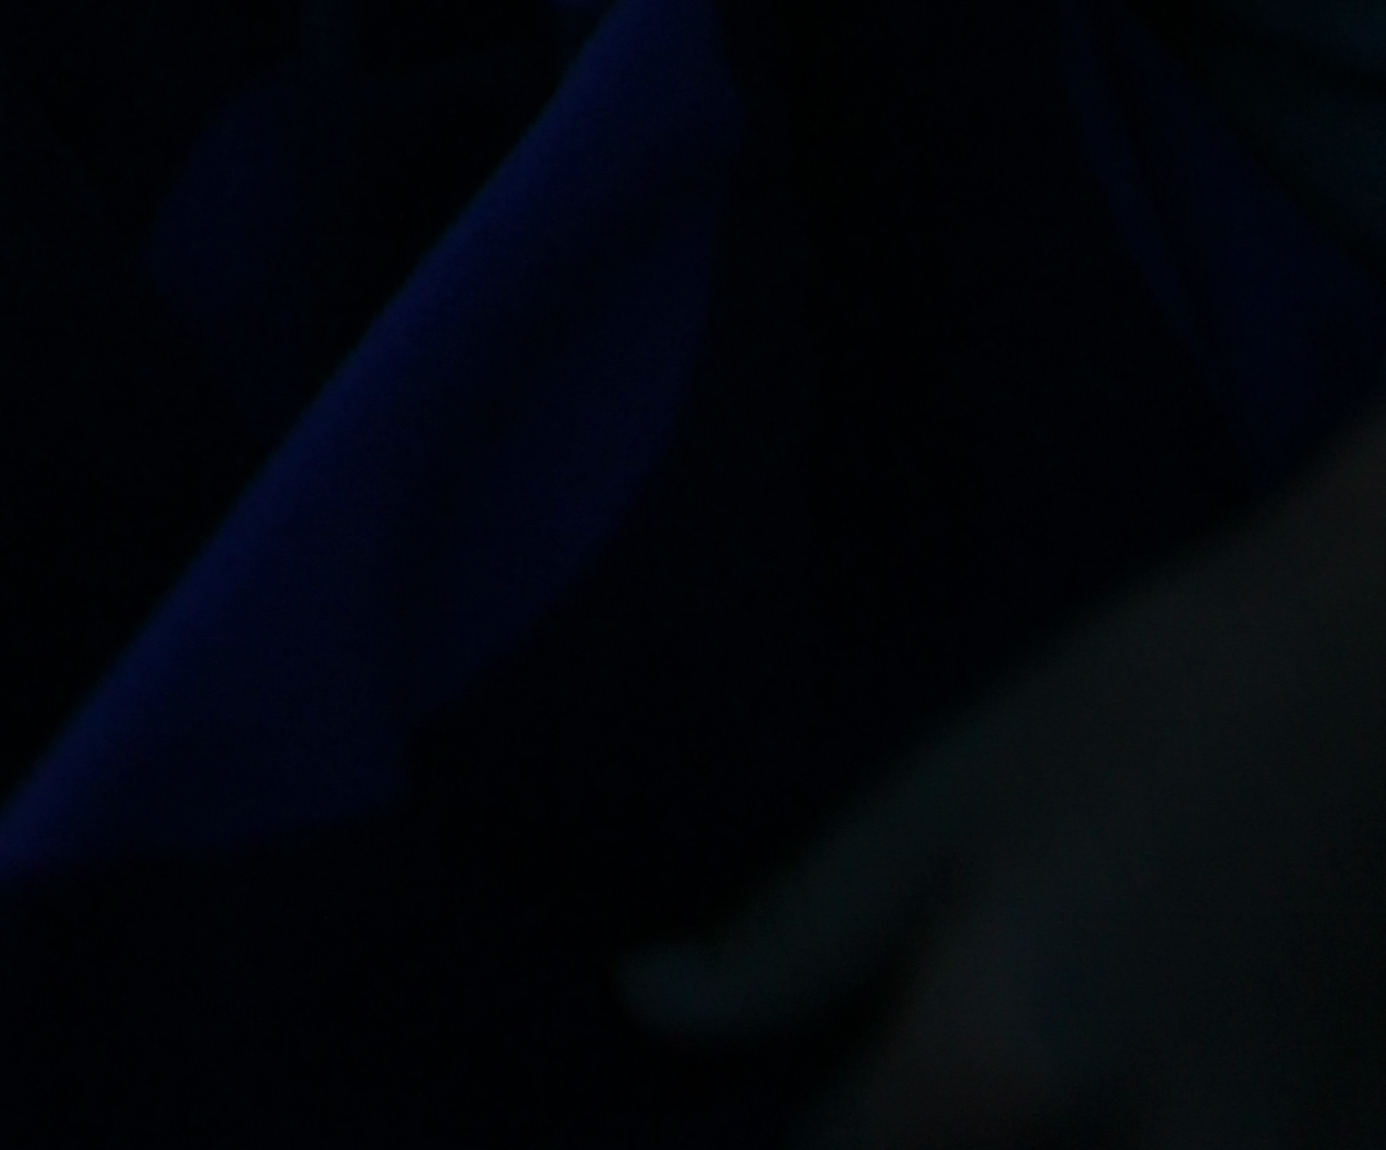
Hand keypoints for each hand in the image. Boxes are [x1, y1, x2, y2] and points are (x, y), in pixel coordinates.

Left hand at [620, 394, 1385, 1142]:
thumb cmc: (1156, 702)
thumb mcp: (946, 791)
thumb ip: (796, 936)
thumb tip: (651, 1008)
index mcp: (998, 1062)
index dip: (789, 1141)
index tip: (808, 1090)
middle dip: (914, 1143)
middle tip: (901, 1070)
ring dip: (1028, 1149)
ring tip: (1030, 1059)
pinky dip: (1151, 1144)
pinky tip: (1144, 1067)